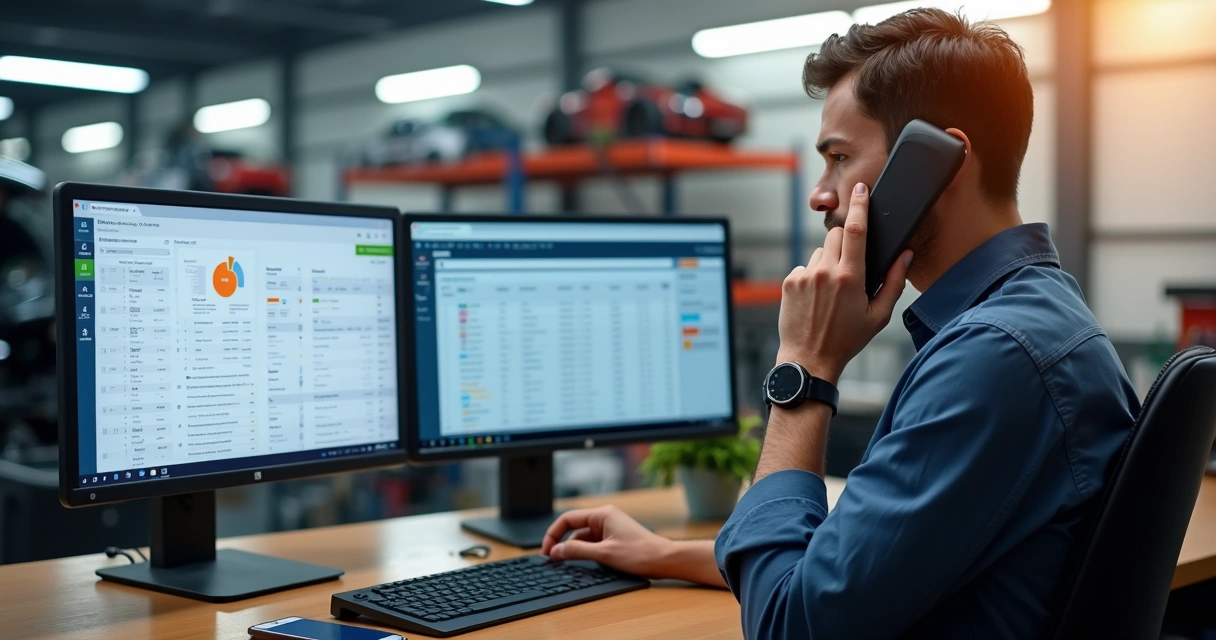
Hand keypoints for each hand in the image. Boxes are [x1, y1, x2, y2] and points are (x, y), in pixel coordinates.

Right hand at [542, 506, 726, 586]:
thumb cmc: (640, 554)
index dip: (553, 534)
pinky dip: (587, 553)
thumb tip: (556, 551)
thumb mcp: (604, 554)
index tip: (546, 551)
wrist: (665, 560)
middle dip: (562, 543)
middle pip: (575, 529)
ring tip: (566, 564)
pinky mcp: (615, 539)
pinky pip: (594, 544)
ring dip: (575, 550)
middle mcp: (605, 518)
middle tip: (552, 560)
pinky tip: (585, 564)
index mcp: (602, 515)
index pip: (568, 519)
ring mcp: (611, 528)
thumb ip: (578, 551)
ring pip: (584, 538)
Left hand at [776, 182, 911, 382]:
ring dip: (829, 262)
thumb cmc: (846, 340)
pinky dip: (813, 275)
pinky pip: (806, 266)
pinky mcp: (790, 281)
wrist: (809, 359)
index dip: (860, 206)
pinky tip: (816, 298)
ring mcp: (805, 276)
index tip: (861, 189)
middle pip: (837, 234)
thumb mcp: (879, 315)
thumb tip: (905, 256)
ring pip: (821, 251)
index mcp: (850, 278)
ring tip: (832, 291)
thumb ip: (894, 282)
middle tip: (851, 267)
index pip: (856, 231)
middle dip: (846, 242)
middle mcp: (825, 272)